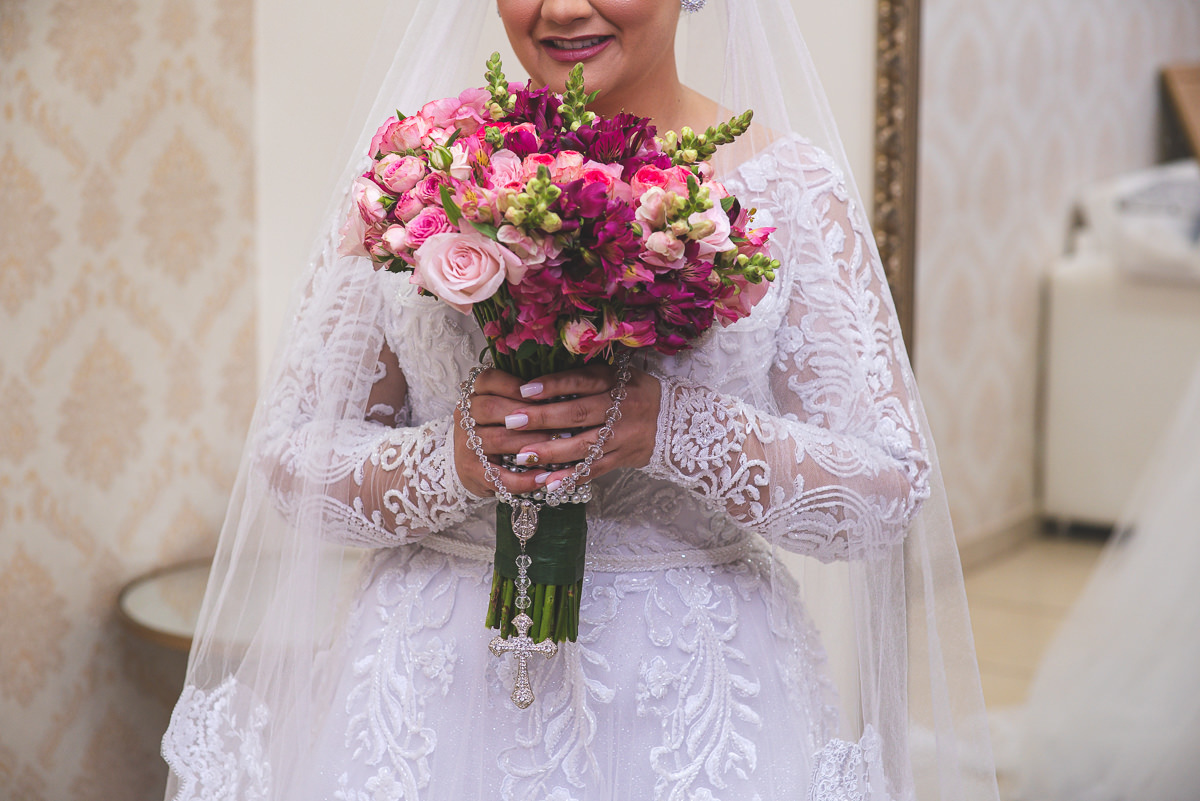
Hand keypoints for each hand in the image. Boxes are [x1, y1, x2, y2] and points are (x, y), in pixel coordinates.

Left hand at [452, 362, 660, 497]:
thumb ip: (585, 377)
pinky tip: (548, 484)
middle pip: (577, 414)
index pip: (581, 381)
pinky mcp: (624, 457)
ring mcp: (622, 436)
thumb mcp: (618, 374)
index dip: (552, 385)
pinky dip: (571, 477)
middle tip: (511, 422)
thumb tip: (540, 381)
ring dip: (551, 452)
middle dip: (542, 419)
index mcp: (617, 382)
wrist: (679, 419)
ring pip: (584, 446)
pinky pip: (595, 469)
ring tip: (523, 456)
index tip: (523, 390)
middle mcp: (620, 408)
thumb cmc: (636, 392)